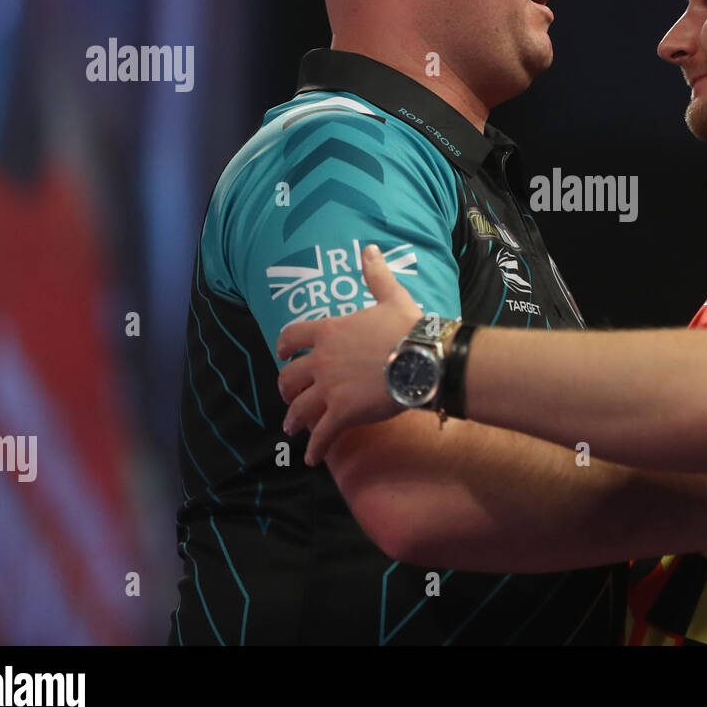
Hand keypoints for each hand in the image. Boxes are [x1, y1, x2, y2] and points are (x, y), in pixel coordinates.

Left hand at [276, 244, 421, 463]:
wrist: (425, 359)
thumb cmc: (410, 328)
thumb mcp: (392, 296)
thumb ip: (376, 275)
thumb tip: (369, 248)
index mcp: (330, 332)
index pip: (292, 336)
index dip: (283, 346)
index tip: (282, 354)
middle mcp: (322, 361)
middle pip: (289, 378)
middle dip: (286, 390)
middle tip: (289, 398)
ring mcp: (330, 389)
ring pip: (299, 409)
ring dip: (294, 420)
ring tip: (293, 430)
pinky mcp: (342, 414)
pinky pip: (322, 435)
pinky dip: (315, 449)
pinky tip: (312, 459)